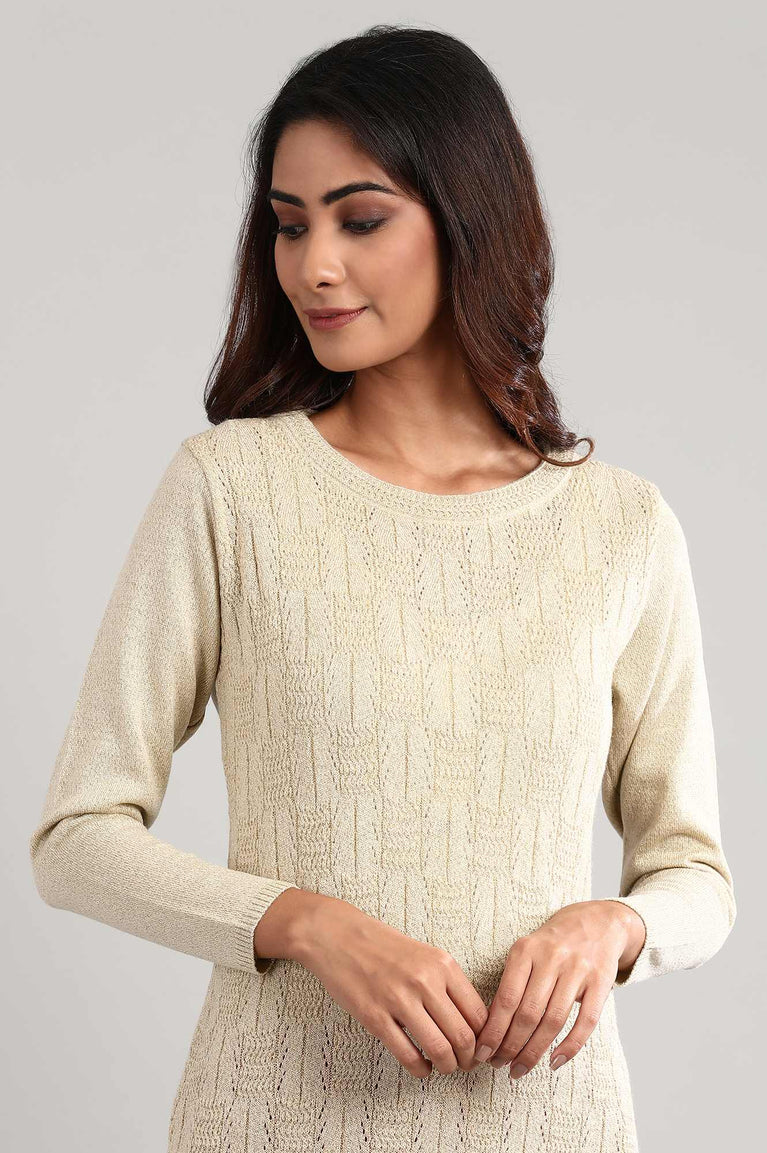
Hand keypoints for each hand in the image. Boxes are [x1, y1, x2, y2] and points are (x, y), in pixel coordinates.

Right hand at [293, 894, 488, 1077]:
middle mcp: (425, 981)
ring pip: (439, 1049)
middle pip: (462, 1036)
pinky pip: (407, 1054)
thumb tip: (471, 1022)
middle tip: (465, 1064)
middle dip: (468, 1059)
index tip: (480, 1048)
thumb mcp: (425, 954)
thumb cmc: (383, 946)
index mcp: (442, 964)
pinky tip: (422, 1068)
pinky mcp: (374, 1016)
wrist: (338, 936)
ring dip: (447, 1066)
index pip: (478, 1013)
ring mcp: (398, 999)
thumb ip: (448, 983)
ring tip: (444, 1067)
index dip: (483, 1039)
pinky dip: (420, 1069)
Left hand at [472, 900, 641, 1079]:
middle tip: (499, 1066)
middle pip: (528, 1013)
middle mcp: (552, 958)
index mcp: (526, 950)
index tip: (482, 1052)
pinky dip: (570, 1046)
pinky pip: (586, 1021)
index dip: (493, 1030)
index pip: (506, 998)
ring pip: (553, 1021)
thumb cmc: (552, 944)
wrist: (597, 922)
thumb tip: (490, 1028)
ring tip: (520, 1069)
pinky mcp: (601, 982)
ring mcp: (578, 969)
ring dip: (534, 1052)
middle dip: (510, 1046)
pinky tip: (554, 1062)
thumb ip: (511, 983)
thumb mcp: (527, 952)